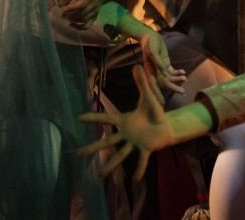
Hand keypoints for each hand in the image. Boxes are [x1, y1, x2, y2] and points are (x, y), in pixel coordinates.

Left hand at [60, 0, 102, 28]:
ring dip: (73, 20)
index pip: (82, 4)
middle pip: (82, 14)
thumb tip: (60, 5)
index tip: (64, 9)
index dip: (72, 8)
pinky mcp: (94, 18)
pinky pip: (87, 26)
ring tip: (65, 17)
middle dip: (70, 15)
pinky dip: (78, 27)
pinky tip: (71, 24)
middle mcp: (94, 5)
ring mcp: (95, 12)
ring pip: (83, 20)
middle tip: (63, 14)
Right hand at [78, 64, 170, 179]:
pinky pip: (142, 160)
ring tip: (99, 176)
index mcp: (125, 121)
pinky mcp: (146, 148)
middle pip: (107, 141)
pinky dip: (139, 168)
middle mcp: (126, 135)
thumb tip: (136, 65)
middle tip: (77, 154)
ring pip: (120, 155)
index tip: (78, 118)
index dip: (93, 118)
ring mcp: (135, 143)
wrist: (167, 125)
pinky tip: (135, 179)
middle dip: (92, 147)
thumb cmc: (154, 113)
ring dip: (110, 165)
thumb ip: (142, 82)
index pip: (106, 119)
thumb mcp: (148, 96)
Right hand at [140, 33, 185, 94]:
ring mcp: (160, 68)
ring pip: (169, 78)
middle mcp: (154, 71)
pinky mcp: (164, 64)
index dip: (158, 94)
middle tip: (183, 92)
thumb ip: (158, 62)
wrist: (150, 36)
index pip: (154, 84)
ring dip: (177, 79)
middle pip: (164, 82)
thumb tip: (165, 73)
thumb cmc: (150, 43)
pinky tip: (183, 72)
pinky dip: (177, 73)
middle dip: (173, 87)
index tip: (162, 103)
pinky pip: (171, 72)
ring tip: (185, 78)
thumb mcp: (153, 50)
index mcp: (149, 70)